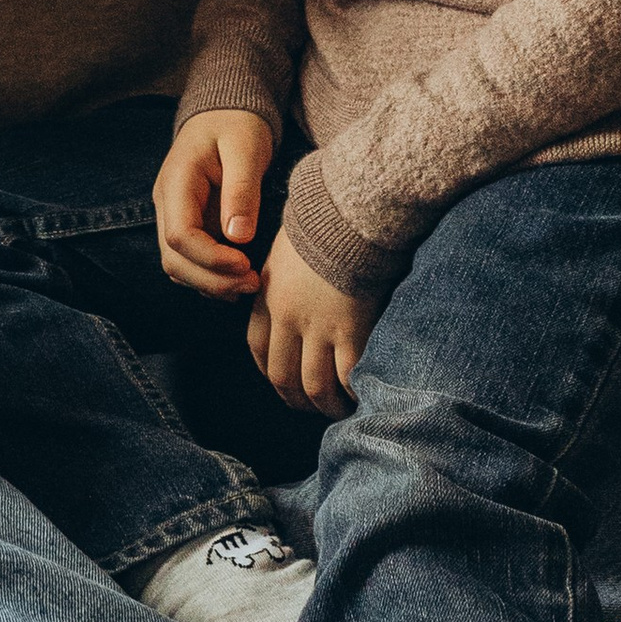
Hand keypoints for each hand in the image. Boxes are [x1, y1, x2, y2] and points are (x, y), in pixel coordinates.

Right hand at [154, 111, 275, 294]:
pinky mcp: (188, 224)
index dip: (210, 259)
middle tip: (253, 283)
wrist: (225, 113)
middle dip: (212, 280)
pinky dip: (211, 277)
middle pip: (174, 259)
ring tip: (250, 284)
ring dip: (211, 284)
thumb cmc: (237, 125)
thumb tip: (239, 238)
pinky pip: (190, 261)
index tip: (246, 264)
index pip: (179, 235)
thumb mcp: (246, 148)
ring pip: (179, 266)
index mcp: (177, 181)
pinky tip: (239, 278)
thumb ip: (242, 190)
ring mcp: (174, 215)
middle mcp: (167, 203)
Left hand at [247, 235, 379, 416]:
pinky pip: (347, 376)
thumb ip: (285, 278)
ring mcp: (318, 327)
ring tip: (341, 410)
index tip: (284, 381)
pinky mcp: (351, 331)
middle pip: (283, 375)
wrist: (350, 211)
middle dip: (296, 398)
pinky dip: (352, 393)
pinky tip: (362, 397)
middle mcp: (288, 318)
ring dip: (326, 405)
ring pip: (314, 385)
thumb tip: (295, 291)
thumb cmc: (324, 220)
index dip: (270, 371)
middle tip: (313, 407)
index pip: (258, 348)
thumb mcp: (287, 249)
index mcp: (268, 296)